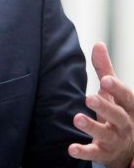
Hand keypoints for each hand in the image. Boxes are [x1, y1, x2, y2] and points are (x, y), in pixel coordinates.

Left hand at [69, 42, 133, 167]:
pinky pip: (95, 153)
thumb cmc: (120, 112)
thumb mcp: (115, 93)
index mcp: (130, 107)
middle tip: (88, 97)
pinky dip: (84, 152)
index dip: (116, 88)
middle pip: (118, 116)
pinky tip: (71, 148)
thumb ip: (106, 70)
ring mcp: (116, 140)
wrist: (130, 149)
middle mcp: (126, 124)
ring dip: (92, 127)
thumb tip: (98, 44)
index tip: (104, 79)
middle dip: (105, 106)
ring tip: (77, 118)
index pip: (126, 97)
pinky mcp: (104, 153)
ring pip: (106, 134)